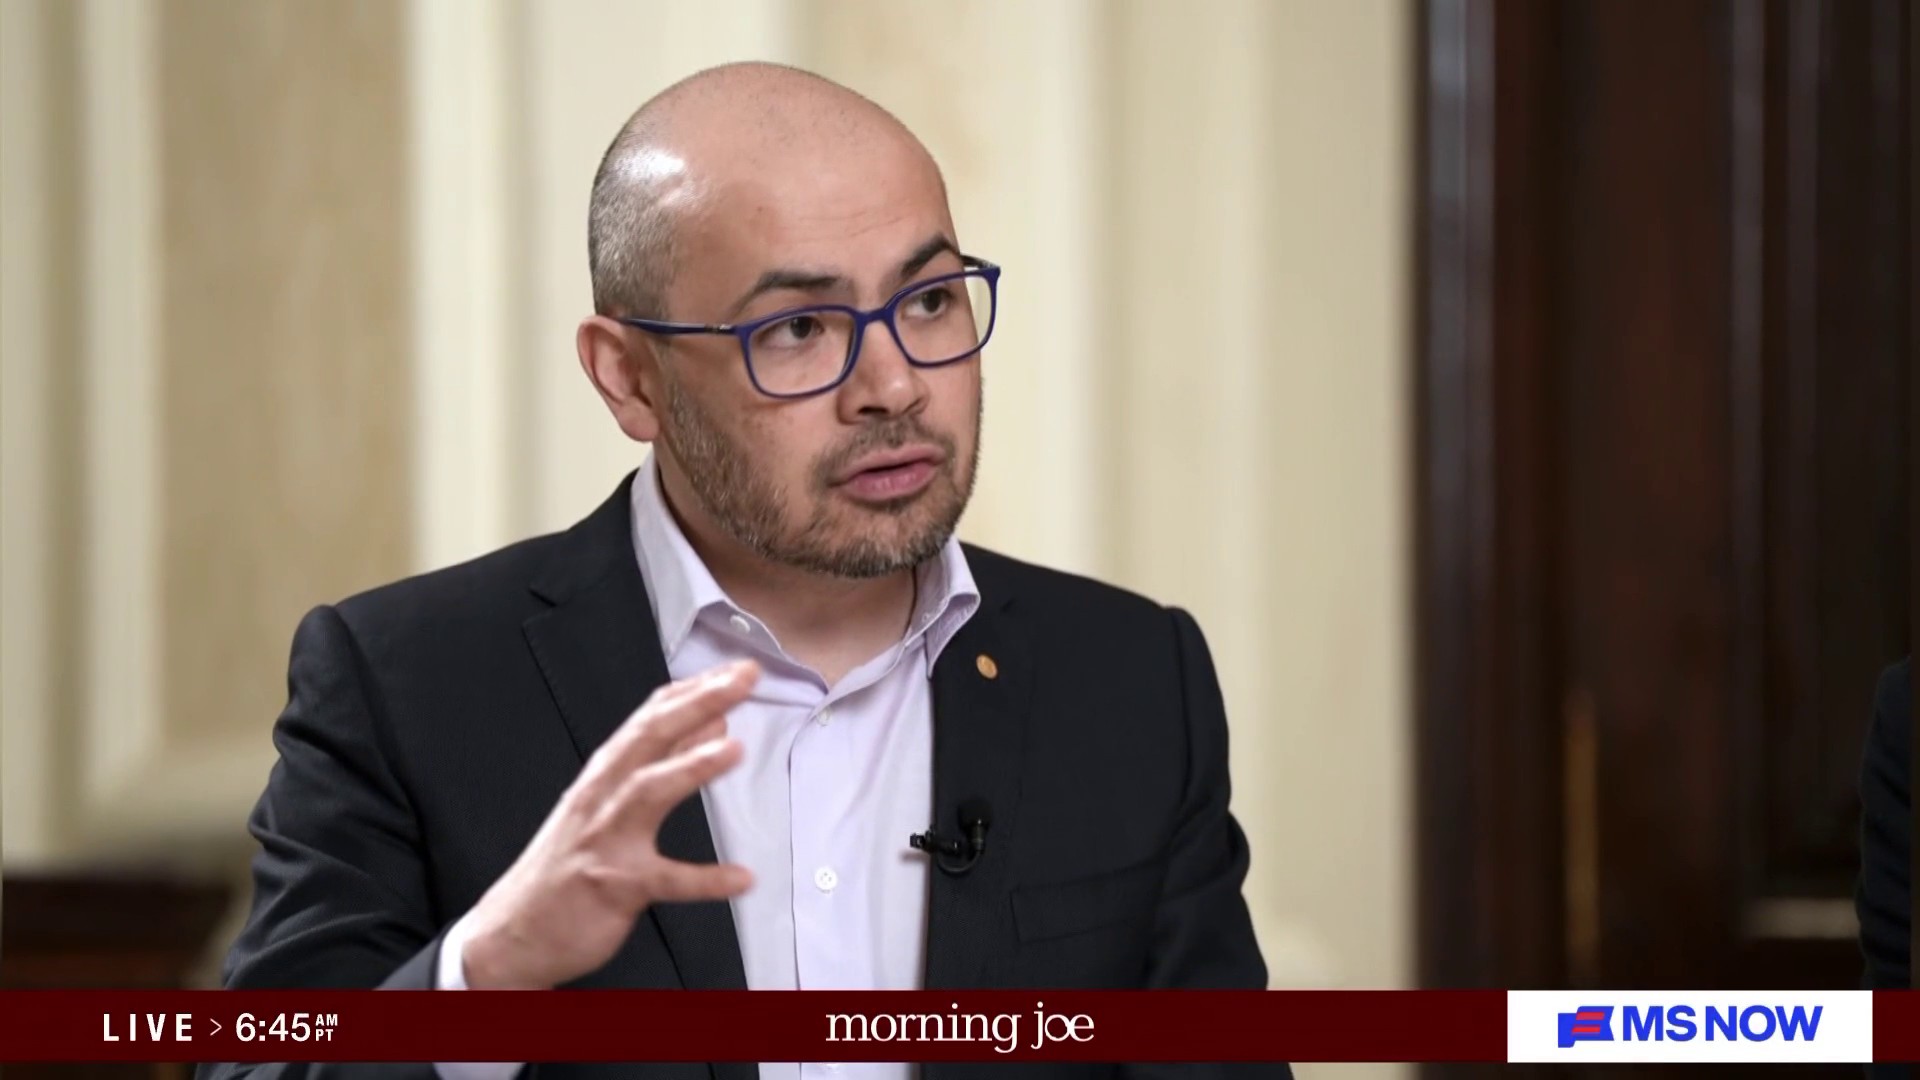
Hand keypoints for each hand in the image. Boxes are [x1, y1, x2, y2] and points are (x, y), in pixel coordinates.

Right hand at [459, 659, 758, 989]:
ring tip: (733, 750)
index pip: (650, 718)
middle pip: (649, 739)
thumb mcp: (608, 805)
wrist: (512, 931)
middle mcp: (601, 798)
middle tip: (742, 681)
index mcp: (603, 776)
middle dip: (697, 705)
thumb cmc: (566, 865)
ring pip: (647, 793)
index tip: (734, 669)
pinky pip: (665, 880)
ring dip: (689, 767)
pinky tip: (740, 878)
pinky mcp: (613, 887)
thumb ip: (661, 764)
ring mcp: (605, 840)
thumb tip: (710, 725)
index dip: (693, 689)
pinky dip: (704, 880)